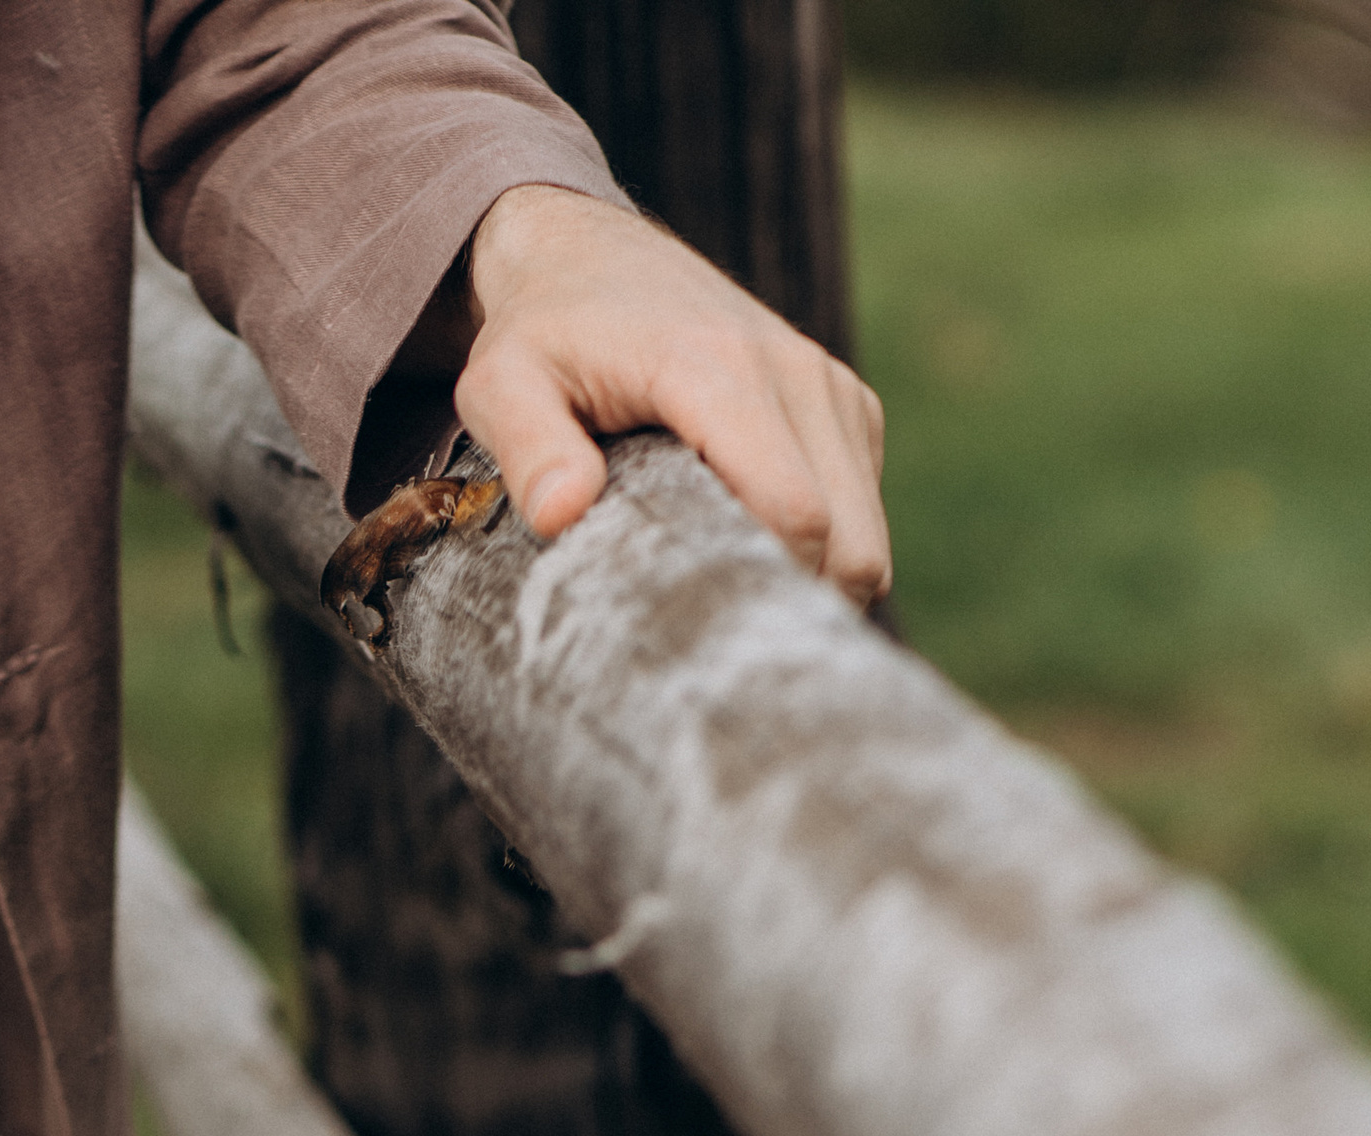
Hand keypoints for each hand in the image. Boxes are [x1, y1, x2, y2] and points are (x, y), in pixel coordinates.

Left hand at [458, 185, 889, 603]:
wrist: (591, 255)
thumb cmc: (542, 334)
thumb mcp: (503, 383)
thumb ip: (529, 446)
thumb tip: (561, 515)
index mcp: (719, 371)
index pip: (795, 513)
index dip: (764, 595)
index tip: (707, 639)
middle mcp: (794, 373)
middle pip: (850, 545)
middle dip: (795, 609)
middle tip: (718, 645)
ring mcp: (830, 388)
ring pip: (867, 539)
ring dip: (814, 588)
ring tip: (731, 605)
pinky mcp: (845, 406)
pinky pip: (862, 513)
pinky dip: (825, 554)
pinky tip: (751, 555)